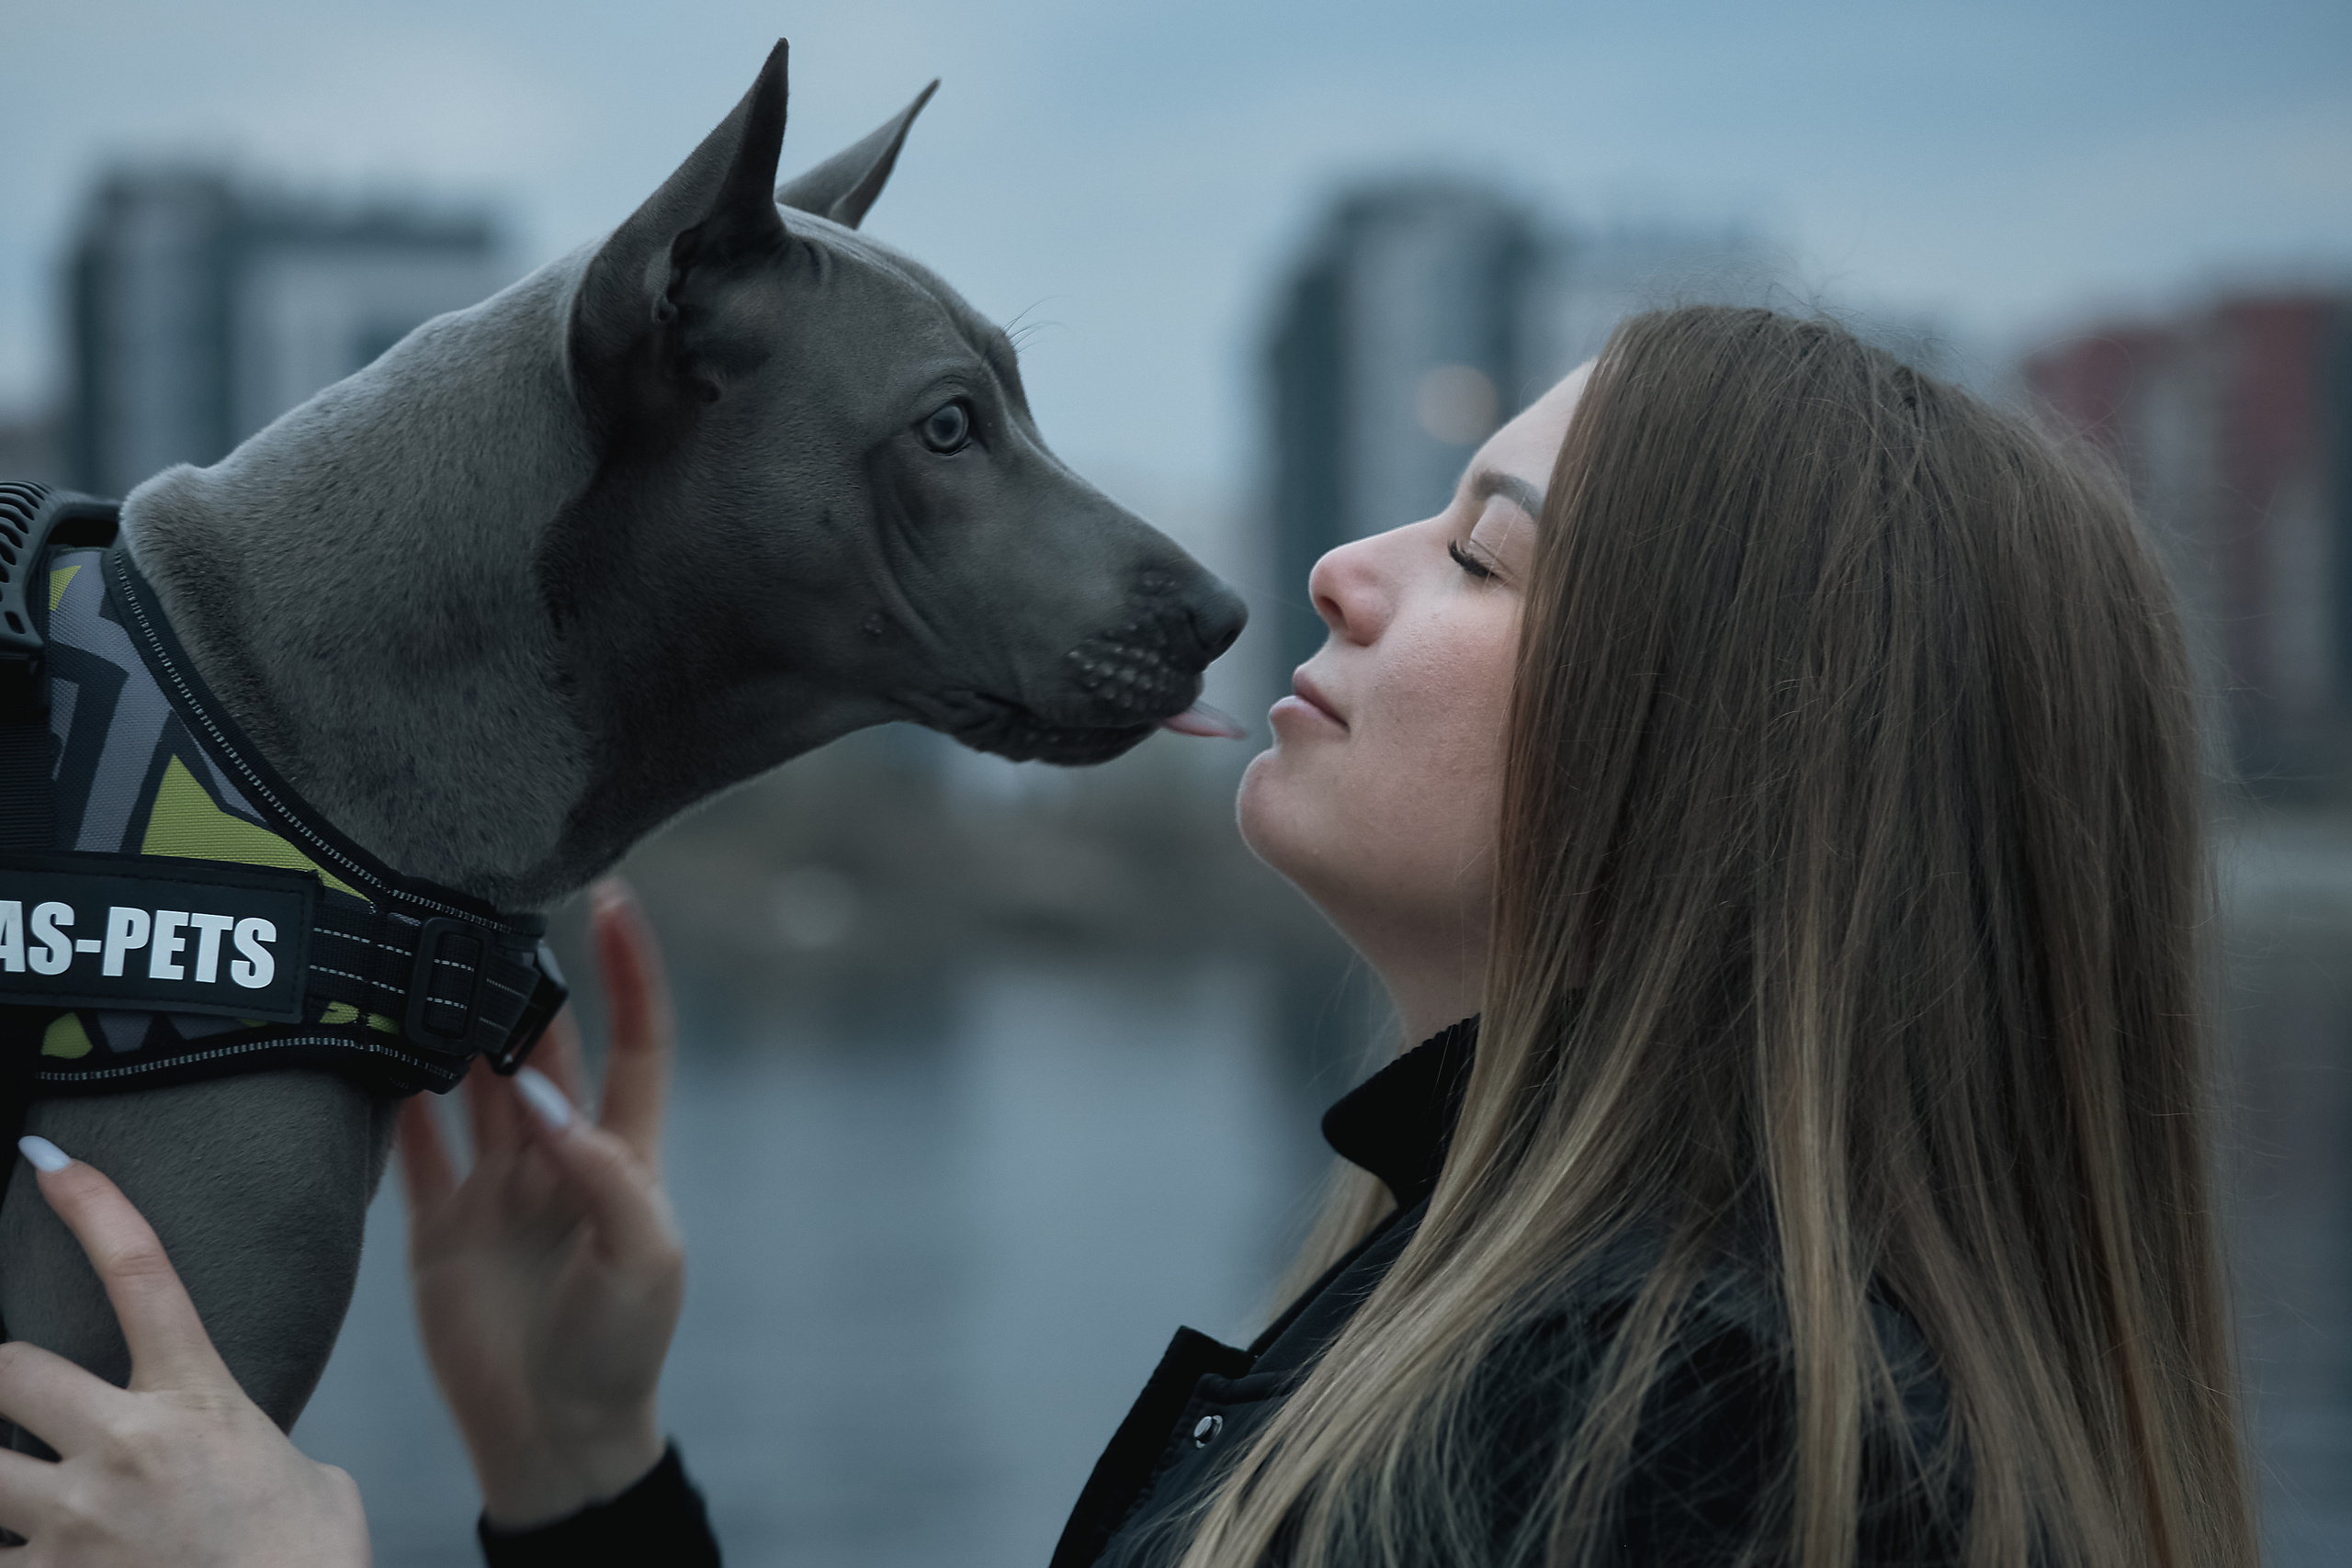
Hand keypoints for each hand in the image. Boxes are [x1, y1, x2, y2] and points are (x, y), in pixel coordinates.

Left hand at [0, 1137, 368, 1564]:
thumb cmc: (308, 1560)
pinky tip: (33, 1547)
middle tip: (18, 1401)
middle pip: (4, 1370)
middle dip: (3, 1382)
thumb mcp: (296, 1470)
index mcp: (197, 1399)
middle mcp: (124, 1448)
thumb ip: (235, 1440)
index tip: (52, 1162)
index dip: (93, 1205)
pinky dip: (10, 1548)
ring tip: (20, 1478)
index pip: (140, 1272)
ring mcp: (75, 1522)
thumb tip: (218, 1451)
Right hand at [400, 878, 685, 1529]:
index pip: (635, 1041)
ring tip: (421, 960)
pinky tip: (369, 1046)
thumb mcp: (644, 1260)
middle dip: (519, 983)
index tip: (614, 898)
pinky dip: (394, 1100)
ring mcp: (498, 1185)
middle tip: (481, 915)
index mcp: (624, 1153)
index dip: (629, 972)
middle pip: (539, 1048)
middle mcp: (559, 1154)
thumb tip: (550, 1109)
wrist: (554, 1433)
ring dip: (452, 1027)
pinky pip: (413, 1146)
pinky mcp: (440, 1224)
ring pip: (472, 1082)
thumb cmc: (621, 1347)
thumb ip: (605, 1178)